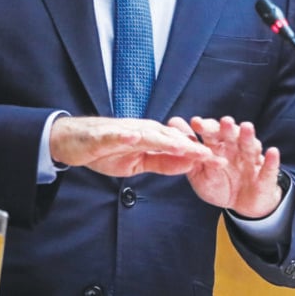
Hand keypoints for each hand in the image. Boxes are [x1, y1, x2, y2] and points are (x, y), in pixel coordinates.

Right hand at [50, 115, 222, 177]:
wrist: (72, 141)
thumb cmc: (105, 150)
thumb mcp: (137, 162)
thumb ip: (162, 163)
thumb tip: (186, 165)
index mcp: (151, 137)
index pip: (180, 146)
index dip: (199, 154)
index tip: (221, 162)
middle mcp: (142, 130)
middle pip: (171, 139)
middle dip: (193, 149)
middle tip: (216, 157)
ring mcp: (124, 131)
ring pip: (150, 135)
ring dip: (168, 141)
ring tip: (187, 148)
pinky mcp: (104, 134)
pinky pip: (116, 135)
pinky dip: (126, 136)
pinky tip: (136, 137)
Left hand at [168, 116, 283, 217]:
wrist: (242, 205)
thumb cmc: (220, 184)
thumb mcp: (199, 172)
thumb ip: (188, 151)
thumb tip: (173, 124)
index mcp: (219, 147)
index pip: (212, 133)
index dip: (206, 127)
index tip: (196, 122)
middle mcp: (236, 149)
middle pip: (232, 136)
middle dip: (228, 128)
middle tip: (224, 121)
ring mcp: (251, 161)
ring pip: (250, 146)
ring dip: (248, 137)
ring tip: (246, 127)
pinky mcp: (265, 176)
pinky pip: (269, 168)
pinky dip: (271, 161)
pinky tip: (272, 152)